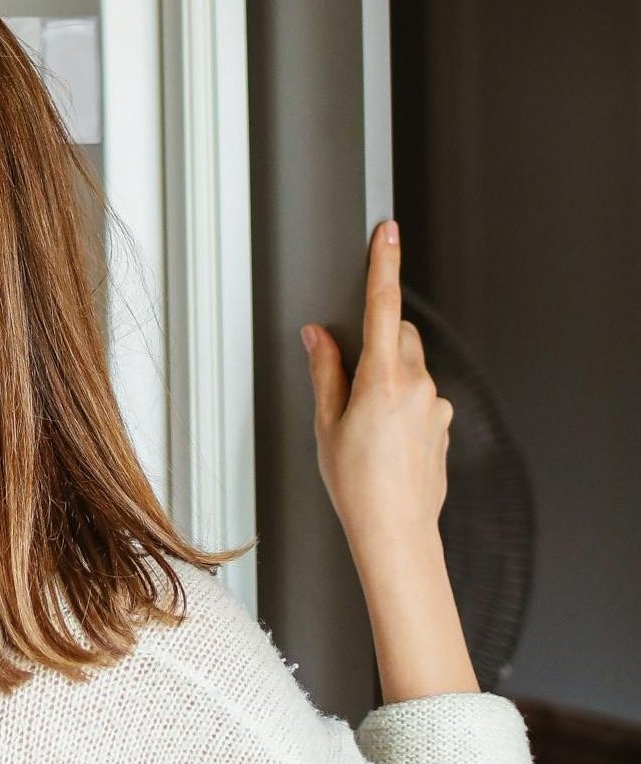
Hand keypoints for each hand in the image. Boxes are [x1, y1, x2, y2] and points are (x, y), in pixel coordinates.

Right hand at [301, 221, 476, 700]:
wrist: (396, 530)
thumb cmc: (357, 486)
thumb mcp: (326, 425)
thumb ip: (325, 372)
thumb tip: (319, 337)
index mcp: (382, 380)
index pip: (382, 306)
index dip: (384, 265)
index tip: (388, 233)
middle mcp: (418, 386)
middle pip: (399, 334)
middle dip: (377, 338)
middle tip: (348, 374)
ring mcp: (436, 404)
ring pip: (412, 365)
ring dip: (390, 375)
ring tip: (364, 420)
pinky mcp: (445, 422)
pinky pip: (423, 395)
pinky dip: (403, 402)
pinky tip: (384, 437)